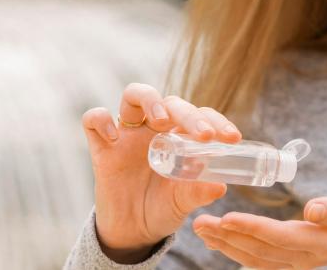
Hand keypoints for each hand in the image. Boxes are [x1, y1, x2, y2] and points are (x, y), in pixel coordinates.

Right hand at [81, 83, 243, 262]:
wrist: (132, 231)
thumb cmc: (164, 207)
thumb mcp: (183, 202)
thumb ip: (197, 192)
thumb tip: (220, 186)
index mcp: (181, 134)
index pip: (200, 113)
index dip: (217, 120)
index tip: (233, 138)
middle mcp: (155, 128)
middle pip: (171, 102)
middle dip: (190, 113)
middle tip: (205, 135)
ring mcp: (128, 134)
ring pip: (133, 95)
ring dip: (149, 100)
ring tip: (160, 122)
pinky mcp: (102, 147)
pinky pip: (94, 120)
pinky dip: (101, 121)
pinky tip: (114, 138)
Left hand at [192, 182, 326, 269]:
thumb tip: (312, 210)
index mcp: (323, 241)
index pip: (280, 237)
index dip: (252, 229)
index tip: (226, 218)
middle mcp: (308, 257)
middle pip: (261, 251)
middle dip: (229, 238)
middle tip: (200, 223)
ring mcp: (301, 262)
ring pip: (257, 258)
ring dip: (227, 246)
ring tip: (202, 230)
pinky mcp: (296, 259)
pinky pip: (262, 260)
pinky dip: (238, 252)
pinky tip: (222, 243)